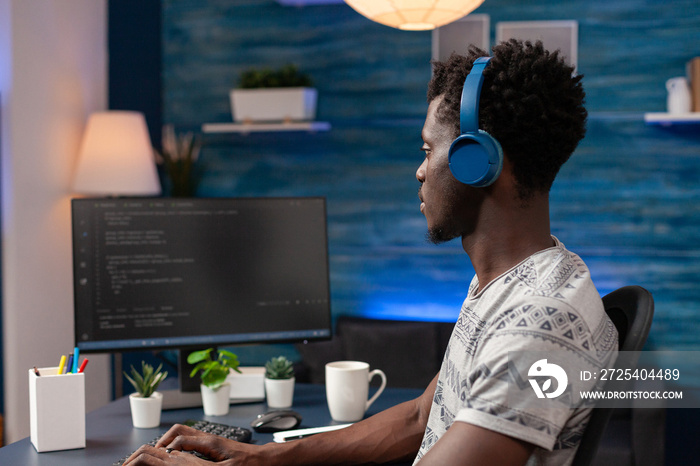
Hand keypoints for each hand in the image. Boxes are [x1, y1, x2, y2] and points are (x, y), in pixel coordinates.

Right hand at [124, 424, 257, 464]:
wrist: (266, 460)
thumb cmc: (251, 464)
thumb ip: (203, 465)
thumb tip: (180, 459)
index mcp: (209, 442)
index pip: (177, 439)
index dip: (161, 449)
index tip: (149, 458)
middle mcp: (208, 438)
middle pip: (178, 432)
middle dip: (161, 442)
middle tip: (149, 456)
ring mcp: (211, 440)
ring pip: (183, 435)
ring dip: (169, 444)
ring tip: (159, 457)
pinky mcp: (214, 446)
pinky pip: (191, 441)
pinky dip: (179, 447)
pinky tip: (177, 459)